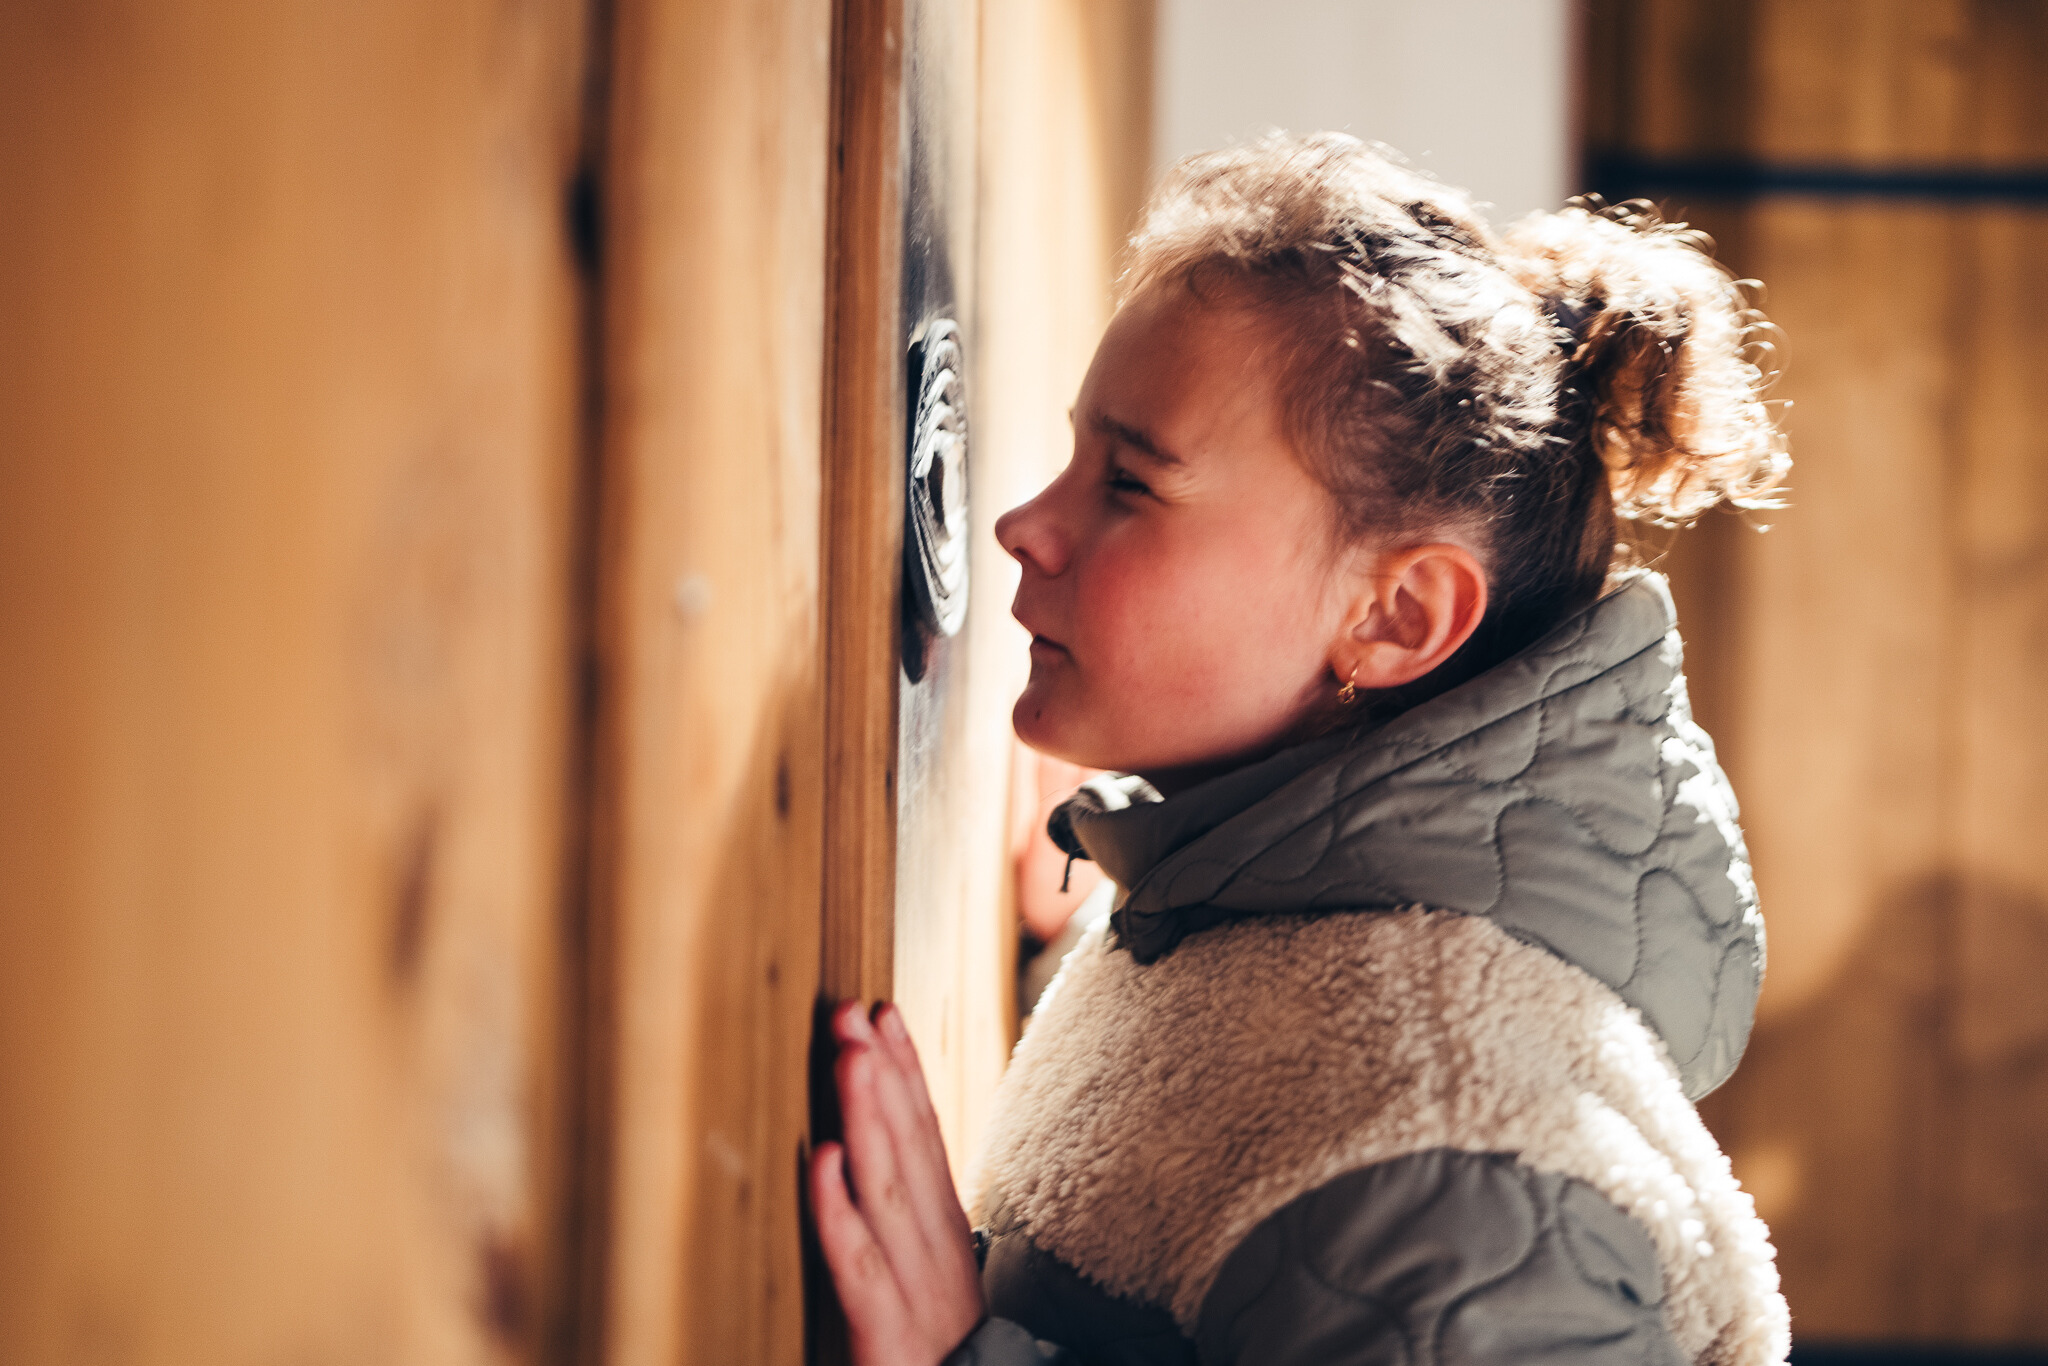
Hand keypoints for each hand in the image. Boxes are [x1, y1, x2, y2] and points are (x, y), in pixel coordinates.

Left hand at [811, 1001, 986, 1365]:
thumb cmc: (936, 1357)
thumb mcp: (927, 1282)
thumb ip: (907, 1225)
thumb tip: (875, 1161)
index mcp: (945, 1235)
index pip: (926, 1139)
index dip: (906, 1074)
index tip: (884, 1013)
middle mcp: (938, 1253)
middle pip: (911, 1150)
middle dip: (884, 1075)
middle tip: (855, 1010)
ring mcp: (918, 1293)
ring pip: (890, 1191)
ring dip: (869, 1117)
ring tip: (848, 1057)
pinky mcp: (888, 1338)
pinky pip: (861, 1267)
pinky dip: (841, 1211)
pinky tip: (822, 1160)